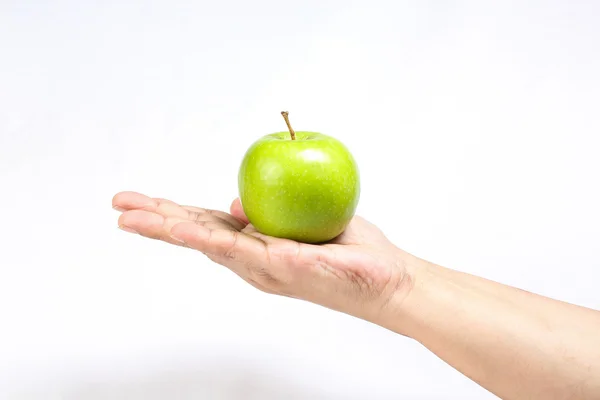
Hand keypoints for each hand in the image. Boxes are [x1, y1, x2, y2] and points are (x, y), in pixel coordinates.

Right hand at [112, 191, 416, 322]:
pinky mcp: (290, 268)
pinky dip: (215, 241)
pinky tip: (188, 232)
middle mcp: (255, 262)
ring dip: (173, 230)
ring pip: (213, 245)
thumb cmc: (350, 250)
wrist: (389, 282)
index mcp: (256, 247)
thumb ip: (267, 216)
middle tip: (118, 207)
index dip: (170, 215)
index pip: (205, 227)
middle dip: (156, 222)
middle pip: (198, 236)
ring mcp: (269, 268)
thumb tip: (238, 203)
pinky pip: (248, 251)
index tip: (136, 204)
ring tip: (136, 219)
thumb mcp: (303, 223)